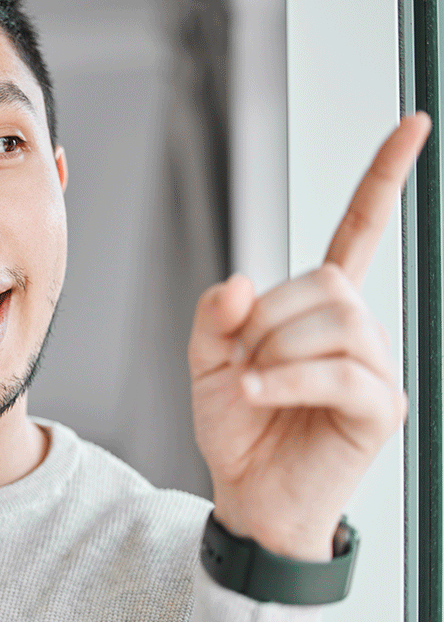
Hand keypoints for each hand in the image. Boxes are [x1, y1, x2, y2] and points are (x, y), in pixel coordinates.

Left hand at [188, 112, 430, 560]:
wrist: (248, 497)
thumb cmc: (238, 430)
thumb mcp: (208, 363)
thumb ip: (216, 317)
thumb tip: (241, 281)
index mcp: (320, 310)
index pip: (357, 232)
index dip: (383, 180)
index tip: (414, 124)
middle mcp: (357, 330)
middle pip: (324, 283)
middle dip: (267, 320)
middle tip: (245, 366)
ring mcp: (374, 367)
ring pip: (332, 322)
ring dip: (274, 352)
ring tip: (255, 388)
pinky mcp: (378, 407)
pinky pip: (336, 372)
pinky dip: (286, 380)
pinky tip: (259, 396)